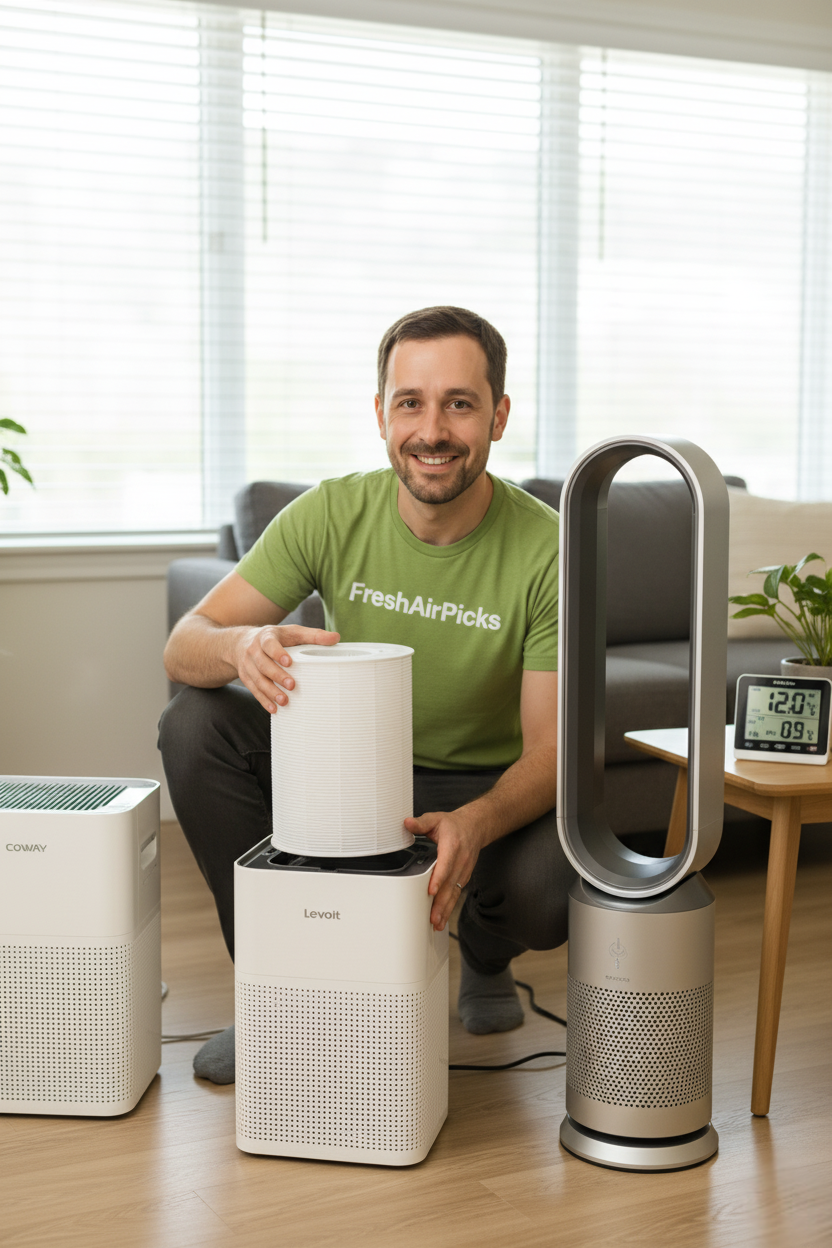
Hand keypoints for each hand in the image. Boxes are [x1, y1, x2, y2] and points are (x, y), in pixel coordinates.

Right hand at [234, 624, 338, 712]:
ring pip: (257, 680)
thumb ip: (313, 635)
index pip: (269, 644)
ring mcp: (248, 666)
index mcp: (266, 637)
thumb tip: (336, 637)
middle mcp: (253, 651)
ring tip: (284, 701)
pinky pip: (254, 690)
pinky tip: (274, 709)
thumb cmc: (275, 638)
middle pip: (263, 665)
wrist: (241, 643)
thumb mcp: (292, 632)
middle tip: (292, 685)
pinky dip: (264, 700)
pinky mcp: (246, 678)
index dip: (278, 653)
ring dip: (270, 692)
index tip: (289, 662)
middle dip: (277, 676)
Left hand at [404, 808, 485, 931]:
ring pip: (454, 893)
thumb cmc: (453, 825)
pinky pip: (456, 894)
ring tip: (437, 923)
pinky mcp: (463, 878)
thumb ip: (421, 823)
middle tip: (432, 918)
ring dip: (445, 910)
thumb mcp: (436, 818)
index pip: (445, 865)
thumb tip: (407, 823)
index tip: (431, 891)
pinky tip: (442, 918)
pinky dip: (449, 907)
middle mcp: (460, 861)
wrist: (475, 827)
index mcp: (452, 846)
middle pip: (450, 885)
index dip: (439, 879)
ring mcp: (463, 871)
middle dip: (441, 903)